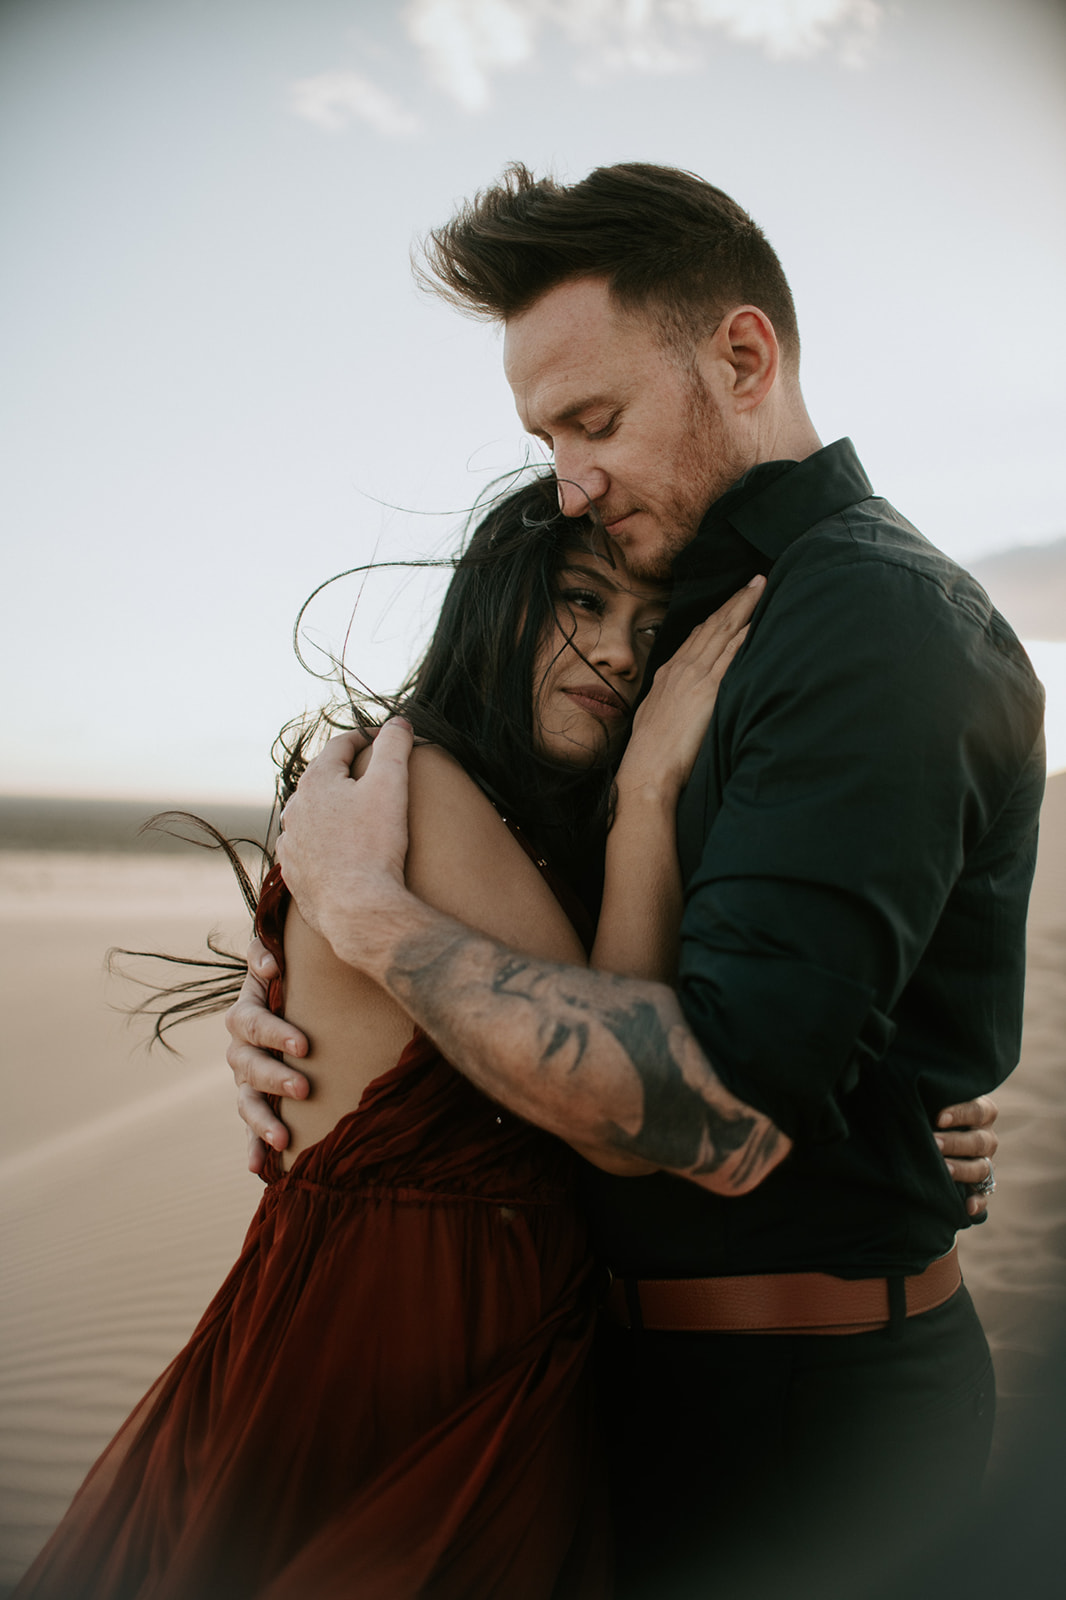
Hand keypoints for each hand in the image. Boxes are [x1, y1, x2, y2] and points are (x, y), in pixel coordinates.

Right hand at [225, 937, 309, 1173]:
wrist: (293, 997)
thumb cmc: (291, 975)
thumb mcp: (277, 958)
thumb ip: (266, 952)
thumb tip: (271, 963)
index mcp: (247, 1014)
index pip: (253, 1023)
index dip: (274, 1034)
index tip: (304, 1046)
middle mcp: (241, 1049)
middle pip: (248, 1066)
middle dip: (274, 1079)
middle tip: (303, 1088)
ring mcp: (246, 1080)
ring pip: (246, 1102)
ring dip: (261, 1121)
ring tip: (283, 1137)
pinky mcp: (257, 1103)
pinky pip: (250, 1129)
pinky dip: (253, 1147)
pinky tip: (258, 1168)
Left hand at [276, 719, 413, 967]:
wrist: (357, 909)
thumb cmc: (374, 845)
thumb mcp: (391, 784)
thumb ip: (394, 746)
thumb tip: (398, 722)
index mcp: (315, 783)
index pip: (340, 746)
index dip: (365, 738)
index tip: (383, 739)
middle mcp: (295, 811)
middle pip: (322, 780)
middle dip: (345, 774)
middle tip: (371, 775)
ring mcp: (291, 846)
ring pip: (310, 817)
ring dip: (330, 812)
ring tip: (355, 816)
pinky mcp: (294, 876)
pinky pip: (307, 851)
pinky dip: (323, 845)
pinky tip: (339, 852)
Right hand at [619, 576, 764, 800]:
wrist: (648, 767)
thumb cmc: (651, 751)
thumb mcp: (655, 715)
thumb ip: (670, 699)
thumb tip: (680, 699)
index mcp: (669, 673)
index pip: (697, 636)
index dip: (717, 616)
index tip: (731, 602)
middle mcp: (682, 668)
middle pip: (714, 625)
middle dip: (736, 601)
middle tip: (756, 581)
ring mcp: (696, 677)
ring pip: (724, 632)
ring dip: (744, 607)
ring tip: (761, 588)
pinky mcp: (709, 690)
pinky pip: (731, 655)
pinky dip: (745, 635)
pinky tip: (759, 621)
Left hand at [934, 1094, 998, 1218]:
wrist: (925, 1140)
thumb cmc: (925, 1112)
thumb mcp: (930, 1103)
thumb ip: (926, 1098)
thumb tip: (904, 1097)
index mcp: (980, 1113)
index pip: (979, 1111)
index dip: (962, 1113)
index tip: (939, 1117)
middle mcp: (985, 1138)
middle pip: (981, 1141)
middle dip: (956, 1142)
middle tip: (934, 1143)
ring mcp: (984, 1163)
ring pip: (982, 1168)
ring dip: (963, 1170)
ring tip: (944, 1170)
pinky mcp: (980, 1186)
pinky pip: (984, 1196)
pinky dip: (977, 1202)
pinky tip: (966, 1207)